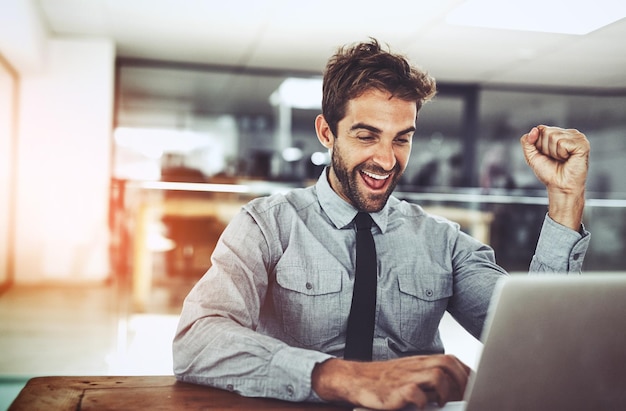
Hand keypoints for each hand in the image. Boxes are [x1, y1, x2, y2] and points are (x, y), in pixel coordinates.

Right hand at [311, 355, 470, 409]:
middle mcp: (414, 367)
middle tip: (463, 396)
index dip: (466, 371)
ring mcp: (405, 378)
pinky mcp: (395, 391)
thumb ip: (427, 378)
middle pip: (447, 364)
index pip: (450, 359)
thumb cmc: (381, 380)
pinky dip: (422, 402)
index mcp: (419, 362)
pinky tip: (420, 406)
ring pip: (437, 375)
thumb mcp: (407, 373)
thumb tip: (452, 390)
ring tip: (440, 402)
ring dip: (444, 391)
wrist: (354, 379)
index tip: (474, 384)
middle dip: (461, 380)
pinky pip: (416, 394)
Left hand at [520, 125, 589, 230]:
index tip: (546, 155)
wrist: (560, 186)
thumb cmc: (549, 172)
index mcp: (559, 133)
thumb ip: (527, 141)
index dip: (538, 144)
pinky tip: (568, 159)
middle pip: (546, 132)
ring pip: (554, 137)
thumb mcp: (531, 156)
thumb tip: (534, 129)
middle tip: (555, 159)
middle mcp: (569, 133)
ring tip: (562, 159)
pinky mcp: (582, 144)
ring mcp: (577, 137)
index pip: (541, 129)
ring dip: (553, 152)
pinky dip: (561, 154)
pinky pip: (562, 143)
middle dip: (545, 148)